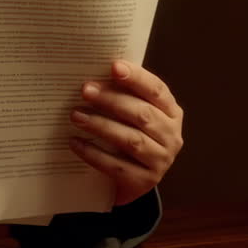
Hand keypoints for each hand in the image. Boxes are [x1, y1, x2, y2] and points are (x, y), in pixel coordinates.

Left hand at [69, 60, 183, 206]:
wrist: (132, 180)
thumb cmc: (130, 134)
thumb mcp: (132, 114)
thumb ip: (122, 94)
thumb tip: (94, 77)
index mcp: (171, 112)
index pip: (156, 90)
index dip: (136, 78)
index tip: (114, 66)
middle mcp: (172, 136)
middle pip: (142, 114)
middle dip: (112, 100)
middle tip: (85, 91)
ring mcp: (161, 161)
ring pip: (131, 140)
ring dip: (101, 125)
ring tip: (76, 116)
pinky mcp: (145, 181)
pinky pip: (117, 166)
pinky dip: (94, 154)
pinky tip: (76, 143)